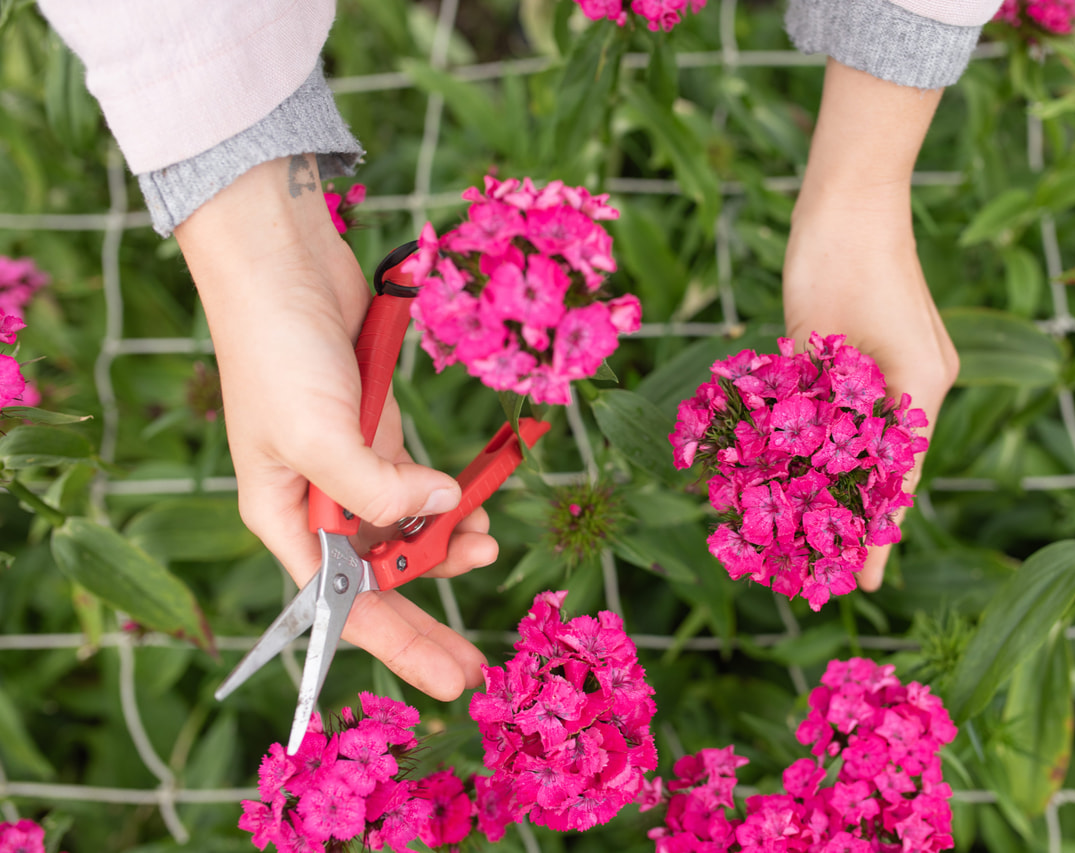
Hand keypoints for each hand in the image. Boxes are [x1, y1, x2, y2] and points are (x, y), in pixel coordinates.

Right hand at [176, 155, 496, 699]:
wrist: (287, 265)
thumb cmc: (279, 352)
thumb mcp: (317, 436)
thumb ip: (376, 489)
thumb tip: (442, 513)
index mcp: (283, 519)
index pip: (343, 604)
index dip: (396, 646)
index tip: (446, 681)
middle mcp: (317, 504)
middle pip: (378, 582)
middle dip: (427, 620)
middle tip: (476, 668)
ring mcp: (353, 467)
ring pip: (407, 533)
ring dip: (446, 549)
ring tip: (488, 548)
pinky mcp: (380, 433)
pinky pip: (421, 487)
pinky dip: (449, 501)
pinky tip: (476, 506)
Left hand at [783, 61, 958, 590]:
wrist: (843, 201)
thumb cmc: (845, 261)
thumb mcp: (838, 343)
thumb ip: (839, 410)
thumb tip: (827, 475)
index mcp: (920, 388)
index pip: (899, 480)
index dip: (879, 533)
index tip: (865, 582)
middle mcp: (909, 385)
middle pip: (879, 467)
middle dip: (853, 517)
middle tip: (827, 571)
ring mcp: (885, 370)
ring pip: (856, 443)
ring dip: (832, 483)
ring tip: (806, 532)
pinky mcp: (856, 355)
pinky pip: (839, 412)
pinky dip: (818, 441)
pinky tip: (789, 469)